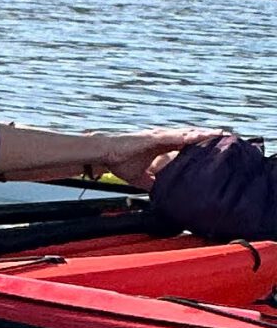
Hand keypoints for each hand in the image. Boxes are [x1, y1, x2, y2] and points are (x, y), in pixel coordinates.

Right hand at [101, 126, 225, 189]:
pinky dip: (186, 136)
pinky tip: (197, 136)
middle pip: (188, 137)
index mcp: (160, 147)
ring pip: (184, 134)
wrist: (104, 154)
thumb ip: (153, 183)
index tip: (215, 146)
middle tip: (224, 136)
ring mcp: (157, 136)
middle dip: (206, 137)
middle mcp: (161, 139)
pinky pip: (173, 136)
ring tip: (218, 133)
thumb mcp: (141, 178)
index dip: (200, 144)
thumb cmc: (119, 162)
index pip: (185, 145)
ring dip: (201, 134)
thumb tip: (164, 195)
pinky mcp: (152, 137)